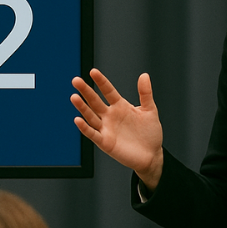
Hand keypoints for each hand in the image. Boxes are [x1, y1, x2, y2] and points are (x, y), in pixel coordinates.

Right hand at [70, 68, 163, 187]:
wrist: (152, 155)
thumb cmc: (150, 133)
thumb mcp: (150, 110)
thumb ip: (145, 93)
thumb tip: (144, 75)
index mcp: (120, 106)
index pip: (108, 91)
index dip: (101, 82)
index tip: (93, 72)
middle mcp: (110, 116)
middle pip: (95, 101)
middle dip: (86, 91)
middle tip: (76, 81)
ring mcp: (106, 129)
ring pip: (91, 116)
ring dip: (82, 107)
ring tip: (74, 97)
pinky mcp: (105, 142)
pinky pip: (93, 134)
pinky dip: (85, 128)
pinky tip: (78, 120)